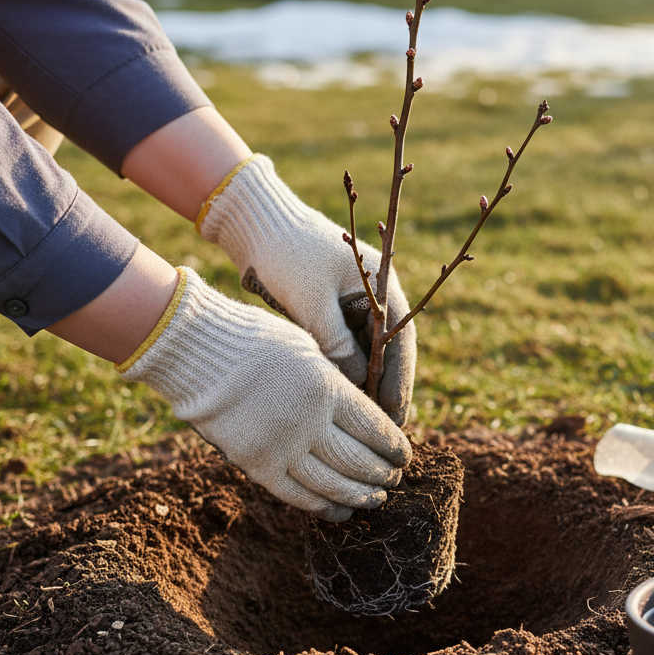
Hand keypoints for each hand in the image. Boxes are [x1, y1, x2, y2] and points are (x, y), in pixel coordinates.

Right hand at [117, 267, 411, 520]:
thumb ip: (336, 383)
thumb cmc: (257, 341)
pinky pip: (297, 495)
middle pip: (359, 460)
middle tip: (395, 479)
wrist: (197, 353)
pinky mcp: (256, 465)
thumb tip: (363, 414)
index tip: (404, 454)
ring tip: (376, 499)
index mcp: (327, 389)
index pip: (375, 428)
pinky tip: (339, 511)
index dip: (395, 446)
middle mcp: (309, 422)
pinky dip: (323, 506)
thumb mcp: (309, 350)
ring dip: (360, 495)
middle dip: (383, 473)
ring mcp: (282, 447)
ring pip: (333, 484)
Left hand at [196, 155, 415, 425]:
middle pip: (388, 352)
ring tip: (364, 426)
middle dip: (386, 391)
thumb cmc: (285, 253)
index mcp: (381, 284)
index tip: (396, 417)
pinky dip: (345, 373)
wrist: (253, 222)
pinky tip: (341, 402)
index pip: (400, 341)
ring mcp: (353, 304)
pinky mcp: (331, 311)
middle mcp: (374, 296)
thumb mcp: (311, 299)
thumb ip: (335, 341)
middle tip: (385, 433)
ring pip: (367, 354)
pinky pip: (345, 349)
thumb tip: (357, 383)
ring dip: (366, 385)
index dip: (400, 382)